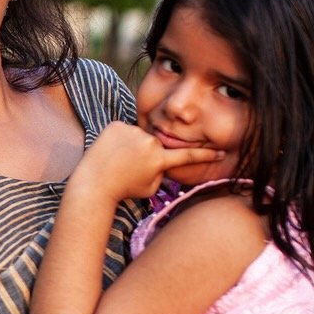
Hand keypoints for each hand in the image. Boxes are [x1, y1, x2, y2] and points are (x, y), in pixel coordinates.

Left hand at [74, 122, 224, 201]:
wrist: (93, 183)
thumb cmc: (122, 189)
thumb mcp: (150, 187)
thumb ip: (162, 171)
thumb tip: (163, 158)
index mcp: (159, 159)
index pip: (187, 155)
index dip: (205, 155)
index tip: (220, 152)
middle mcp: (149, 142)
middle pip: (156, 145)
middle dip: (147, 155)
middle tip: (129, 168)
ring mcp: (132, 130)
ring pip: (140, 136)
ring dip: (133, 146)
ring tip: (118, 160)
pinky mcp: (117, 124)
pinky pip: (125, 130)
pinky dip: (120, 139)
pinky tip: (110, 151)